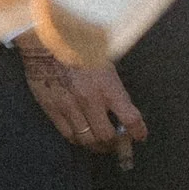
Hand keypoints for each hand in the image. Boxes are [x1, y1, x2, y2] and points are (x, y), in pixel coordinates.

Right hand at [15, 31, 144, 153]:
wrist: (48, 44)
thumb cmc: (80, 49)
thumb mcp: (106, 65)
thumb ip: (114, 89)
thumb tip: (123, 109)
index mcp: (108, 87)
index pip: (130, 118)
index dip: (138, 132)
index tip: (140, 136)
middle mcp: (90, 101)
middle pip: (107, 136)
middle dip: (115, 143)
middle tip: (117, 143)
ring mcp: (70, 107)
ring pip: (87, 139)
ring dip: (96, 145)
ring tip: (100, 144)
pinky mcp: (53, 110)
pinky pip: (68, 134)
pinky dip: (78, 140)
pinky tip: (82, 137)